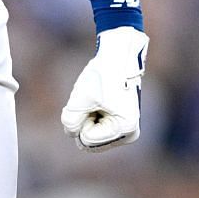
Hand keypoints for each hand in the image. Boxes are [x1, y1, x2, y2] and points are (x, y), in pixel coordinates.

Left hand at [60, 26, 146, 151]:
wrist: (120, 56)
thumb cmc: (103, 75)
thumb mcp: (79, 99)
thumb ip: (70, 123)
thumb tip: (74, 133)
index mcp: (125, 129)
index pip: (86, 139)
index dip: (83, 118)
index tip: (95, 100)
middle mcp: (129, 134)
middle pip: (89, 141)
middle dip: (84, 120)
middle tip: (95, 99)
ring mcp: (126, 131)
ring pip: (90, 135)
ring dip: (88, 116)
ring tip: (99, 98)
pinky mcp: (121, 126)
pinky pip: (96, 129)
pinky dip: (92, 115)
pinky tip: (102, 100)